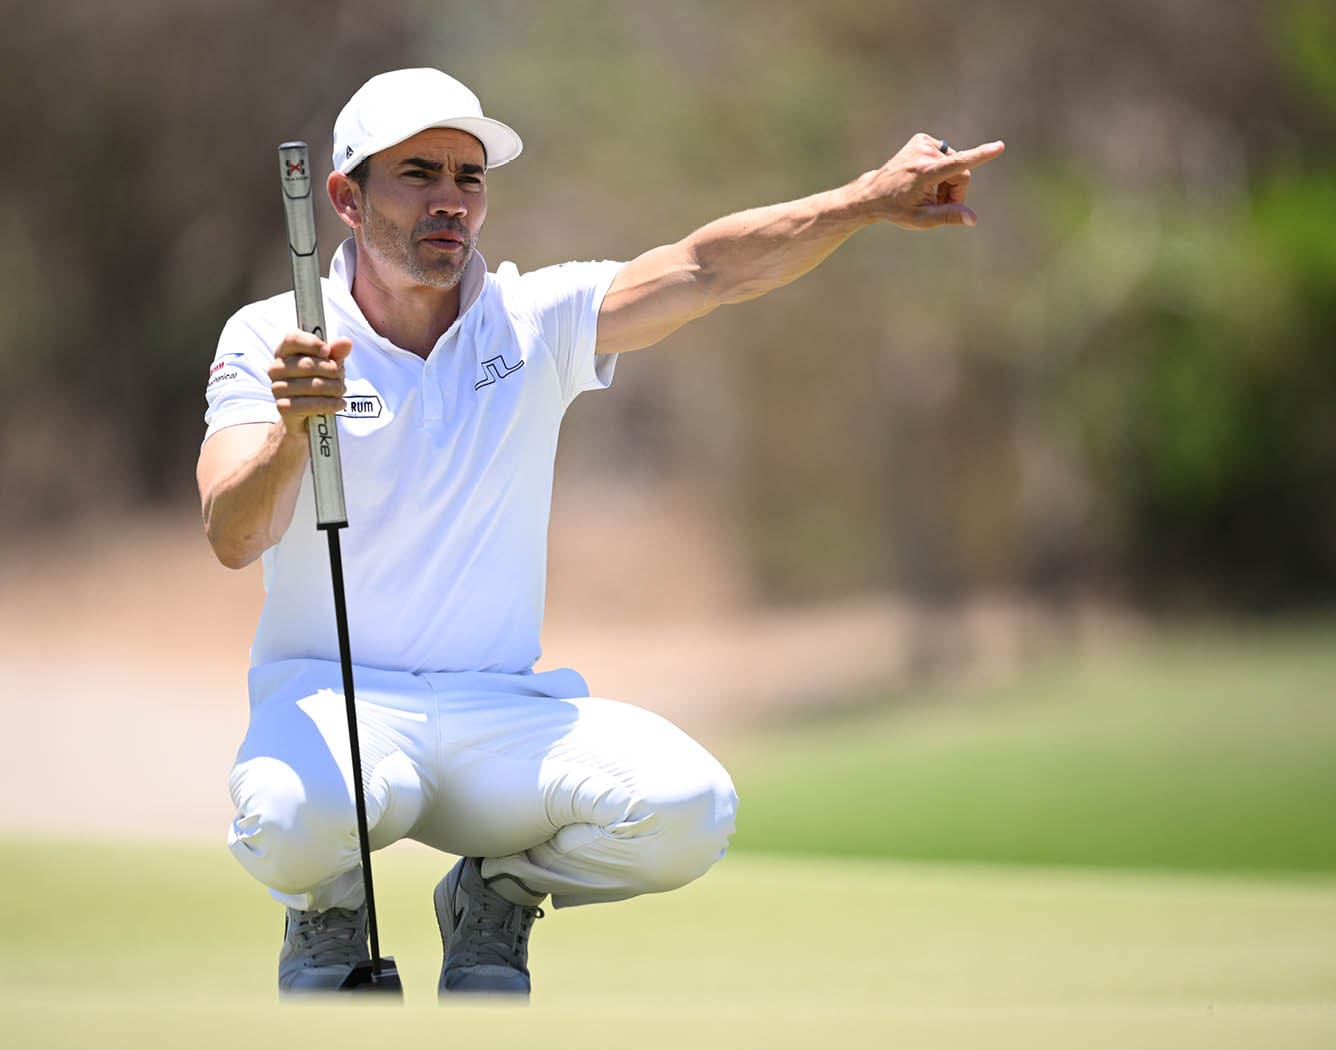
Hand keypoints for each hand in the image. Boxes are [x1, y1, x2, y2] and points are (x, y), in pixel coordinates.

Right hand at [268, 331, 351, 437]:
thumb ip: (337, 353)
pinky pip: (309, 404)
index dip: (311, 343)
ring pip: (312, 384)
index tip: (327, 351)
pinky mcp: (282, 408)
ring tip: (341, 391)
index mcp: (285, 352)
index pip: (292, 338)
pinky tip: (339, 404)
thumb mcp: (331, 366)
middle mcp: (276, 368)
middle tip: (341, 378)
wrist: (309, 419)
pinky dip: (329, 404)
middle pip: (307, 363)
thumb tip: (346, 342)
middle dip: (332, 371)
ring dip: (333, 388)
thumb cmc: (318, 385)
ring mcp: (277, 388)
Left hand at [863, 134, 1004, 228]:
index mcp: (926, 172)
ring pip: (955, 164)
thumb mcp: (921, 219)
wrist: (873, 193)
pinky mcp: (922, 139)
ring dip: (947, 182)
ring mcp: (923, 143)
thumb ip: (948, 217)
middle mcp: (924, 153)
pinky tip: (924, 178)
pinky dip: (941, 170)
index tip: (998, 147)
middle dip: (955, 191)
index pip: (958, 164)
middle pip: (961, 174)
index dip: (980, 156)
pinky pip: (946, 156)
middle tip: (938, 205)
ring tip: (928, 193)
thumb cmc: (897, 209)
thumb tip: (973, 219)